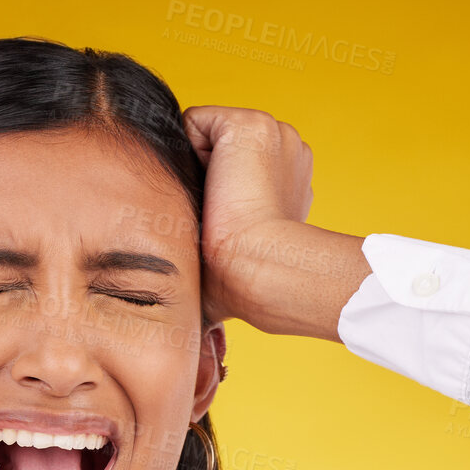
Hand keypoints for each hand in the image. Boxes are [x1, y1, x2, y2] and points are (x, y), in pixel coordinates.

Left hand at [182, 105, 314, 329]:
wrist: (260, 269)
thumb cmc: (243, 285)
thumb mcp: (229, 265)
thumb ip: (215, 258)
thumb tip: (183, 346)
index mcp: (285, 186)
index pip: (231, 174)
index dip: (209, 195)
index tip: (208, 227)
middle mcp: (285, 154)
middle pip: (214, 152)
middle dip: (200, 179)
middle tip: (205, 218)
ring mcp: (273, 135)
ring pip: (203, 139)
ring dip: (196, 169)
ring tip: (209, 205)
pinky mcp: (251, 125)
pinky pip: (197, 123)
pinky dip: (190, 150)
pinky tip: (210, 185)